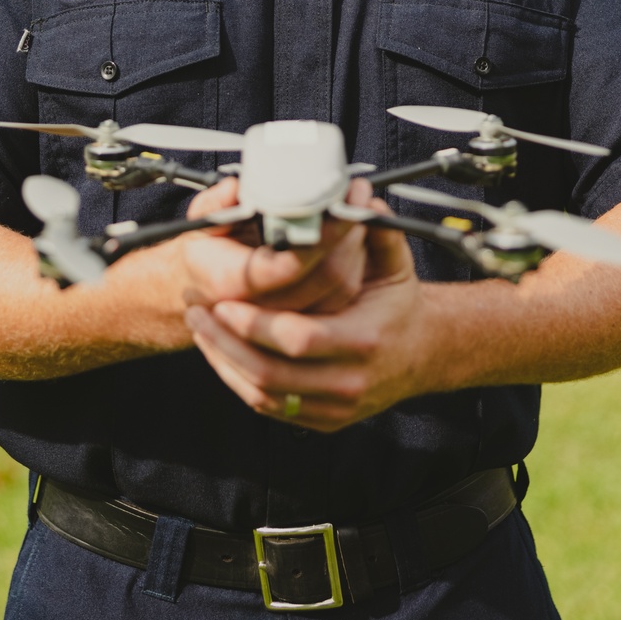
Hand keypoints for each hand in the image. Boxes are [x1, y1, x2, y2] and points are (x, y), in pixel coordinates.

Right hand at [178, 177, 371, 315]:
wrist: (199, 289)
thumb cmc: (204, 255)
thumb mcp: (200, 222)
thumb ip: (215, 203)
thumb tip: (236, 189)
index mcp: (234, 281)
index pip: (291, 263)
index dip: (323, 234)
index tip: (340, 201)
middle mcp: (264, 306)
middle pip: (326, 277)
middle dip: (350, 234)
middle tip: (359, 198)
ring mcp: (289, 315)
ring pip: (341, 289)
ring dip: (359, 249)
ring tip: (361, 211)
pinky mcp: (306, 316)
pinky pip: (343, 296)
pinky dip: (357, 265)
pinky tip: (357, 237)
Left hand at [185, 205, 438, 431]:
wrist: (422, 353)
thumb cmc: (398, 306)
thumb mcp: (396, 265)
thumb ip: (378, 231)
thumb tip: (360, 198)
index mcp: (364, 340)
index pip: (299, 340)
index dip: (256, 325)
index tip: (226, 302)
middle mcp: (350, 381)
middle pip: (272, 373)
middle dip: (226, 343)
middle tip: (199, 311)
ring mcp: (335, 408)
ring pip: (264, 395)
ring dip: (224, 362)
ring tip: (201, 327)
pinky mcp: (323, 421)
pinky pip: (269, 407)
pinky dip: (238, 381)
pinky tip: (221, 351)